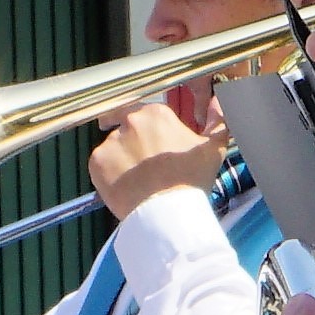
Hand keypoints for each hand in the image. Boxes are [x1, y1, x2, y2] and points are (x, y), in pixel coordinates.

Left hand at [88, 96, 230, 216]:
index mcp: (156, 114)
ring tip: (138, 180)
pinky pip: (100, 163)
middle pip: (128, 127)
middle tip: (145, 165)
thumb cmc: (191, 181)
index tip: (158, 149)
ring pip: (114, 145)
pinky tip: (126, 186)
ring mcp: (111, 141)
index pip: (150, 116)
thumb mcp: (213, 148)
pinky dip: (109, 173)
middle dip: (135, 142)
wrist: (168, 213)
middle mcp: (130, 121)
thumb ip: (218, 119)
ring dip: (123, 158)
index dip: (155, 133)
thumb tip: (218, 101)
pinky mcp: (96, 161)